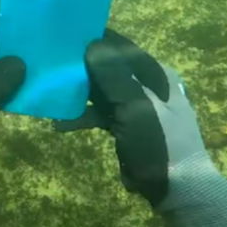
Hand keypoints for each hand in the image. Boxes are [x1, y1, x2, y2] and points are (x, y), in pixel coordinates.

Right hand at [58, 30, 226, 226]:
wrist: (177, 186)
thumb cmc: (160, 142)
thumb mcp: (136, 106)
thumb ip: (114, 75)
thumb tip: (92, 44)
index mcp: (154, 72)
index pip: (120, 47)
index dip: (94, 42)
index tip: (63, 39)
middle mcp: (145, 83)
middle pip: (107, 67)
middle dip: (80, 68)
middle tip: (50, 67)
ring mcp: (135, 105)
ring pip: (101, 91)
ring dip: (78, 95)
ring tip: (51, 95)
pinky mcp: (125, 125)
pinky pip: (100, 114)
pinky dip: (82, 117)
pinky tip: (60, 124)